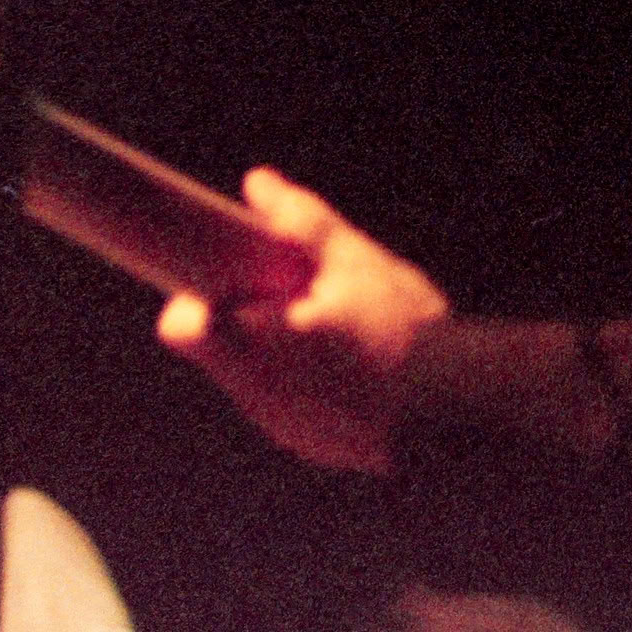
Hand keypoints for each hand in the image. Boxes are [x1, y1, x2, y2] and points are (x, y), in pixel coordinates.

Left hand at [157, 166, 448, 472]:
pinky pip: (292, 404)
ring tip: (336, 328)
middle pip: (224, 346)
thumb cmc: (400, 331)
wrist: (451, 412)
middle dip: (253, 318)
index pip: (180, 324)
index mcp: (252, 342)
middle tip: (301, 295)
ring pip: (259, 376)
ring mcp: (282, 425)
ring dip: (283, 351)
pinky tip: (354, 366)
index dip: (196, 299)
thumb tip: (259, 185)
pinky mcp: (311, 445)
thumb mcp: (354, 260)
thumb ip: (301, 221)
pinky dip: (310, 384)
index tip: (233, 279)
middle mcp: (255, 392)